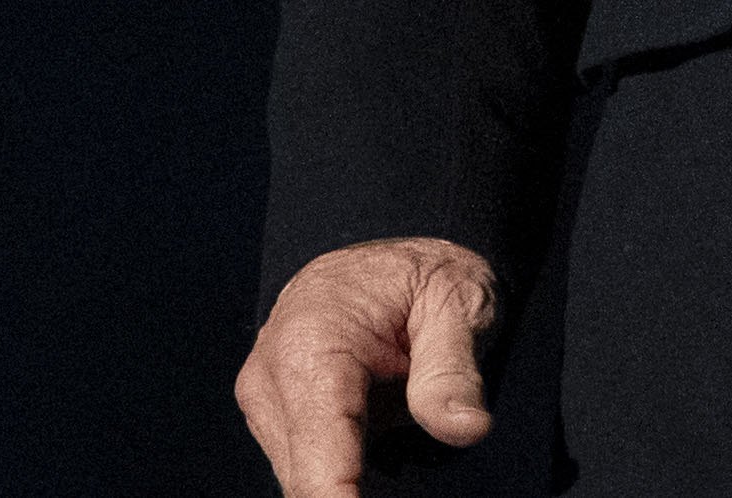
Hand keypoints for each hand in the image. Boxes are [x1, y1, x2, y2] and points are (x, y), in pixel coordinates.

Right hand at [234, 236, 496, 491]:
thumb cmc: (425, 277)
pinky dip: (344, 478)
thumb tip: (465, 430)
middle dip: (356, 497)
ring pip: (304, 482)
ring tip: (403, 453)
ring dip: (351, 487)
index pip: (318, 463)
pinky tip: (382, 459)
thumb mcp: (459, 304)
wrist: (385, 258)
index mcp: (310, 347)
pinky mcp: (274, 418)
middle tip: (412, 471)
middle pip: (307, 483)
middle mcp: (271, 378)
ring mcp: (266, 402)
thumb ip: (453, 369)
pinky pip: (308, 470)